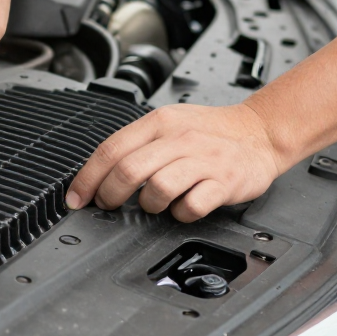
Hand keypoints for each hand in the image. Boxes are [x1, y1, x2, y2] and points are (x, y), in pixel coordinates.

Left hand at [65, 102, 284, 221]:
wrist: (259, 132)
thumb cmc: (210, 131)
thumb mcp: (170, 123)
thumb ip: (139, 143)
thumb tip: (100, 173)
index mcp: (159, 122)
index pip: (112, 149)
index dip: (88, 177)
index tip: (77, 198)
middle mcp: (179, 138)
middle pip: (128, 170)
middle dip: (110, 195)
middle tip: (108, 206)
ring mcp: (202, 160)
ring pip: (157, 188)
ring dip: (148, 205)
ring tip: (154, 204)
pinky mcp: (224, 181)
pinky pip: (192, 205)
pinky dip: (181, 213)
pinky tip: (182, 207)